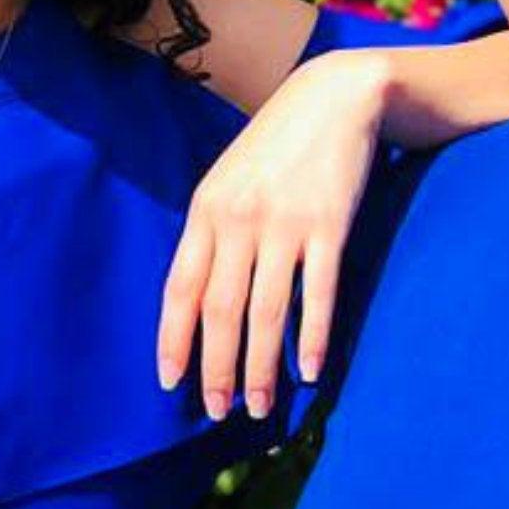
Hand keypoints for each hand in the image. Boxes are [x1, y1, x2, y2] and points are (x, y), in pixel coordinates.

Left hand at [158, 52, 388, 420]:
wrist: (335, 97)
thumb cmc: (278, 145)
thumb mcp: (228, 180)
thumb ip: (212, 232)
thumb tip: (198, 298)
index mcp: (206, 211)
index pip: (180, 289)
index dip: (174, 341)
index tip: (173, 383)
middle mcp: (239, 221)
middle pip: (220, 311)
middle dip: (217, 369)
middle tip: (219, 412)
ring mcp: (284, 224)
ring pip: (265, 312)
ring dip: (261, 367)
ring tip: (261, 407)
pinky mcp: (329, 226)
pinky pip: (316, 293)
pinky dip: (312, 337)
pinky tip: (308, 372)